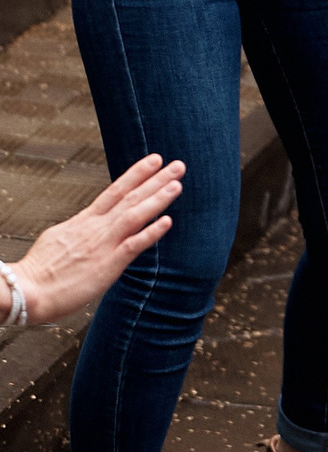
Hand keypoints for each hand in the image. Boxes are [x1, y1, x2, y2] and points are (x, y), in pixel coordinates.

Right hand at [13, 153, 184, 324]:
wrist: (25, 292)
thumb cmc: (39, 272)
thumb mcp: (58, 239)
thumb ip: (79, 230)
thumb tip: (88, 223)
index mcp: (84, 221)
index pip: (114, 191)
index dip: (136, 174)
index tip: (154, 159)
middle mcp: (96, 228)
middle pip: (130, 198)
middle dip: (156, 180)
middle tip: (179, 164)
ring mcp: (103, 245)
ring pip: (135, 215)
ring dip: (158, 199)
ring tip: (177, 184)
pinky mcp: (107, 264)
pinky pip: (133, 245)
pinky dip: (151, 232)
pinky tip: (168, 221)